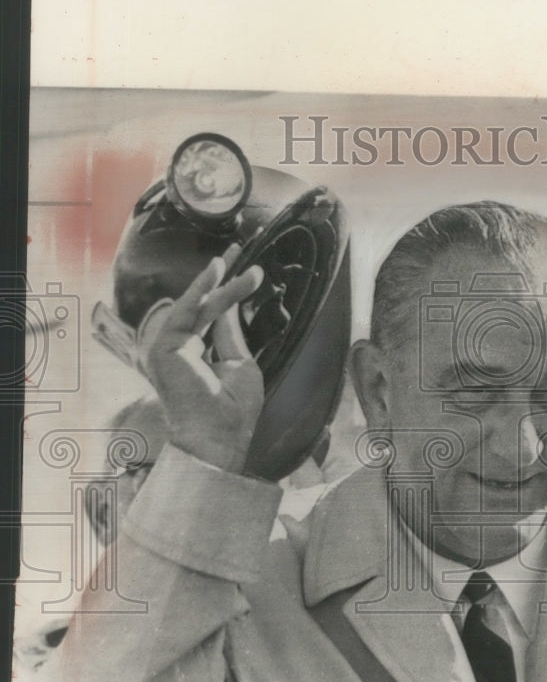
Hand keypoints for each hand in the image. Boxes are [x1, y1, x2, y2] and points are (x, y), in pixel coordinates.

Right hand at [144, 245, 263, 472]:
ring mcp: (169, 346)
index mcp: (197, 353)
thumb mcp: (239, 363)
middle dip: (221, 273)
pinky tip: (218, 269)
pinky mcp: (164, 346)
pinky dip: (203, 289)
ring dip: (223, 282)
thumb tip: (229, 302)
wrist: (219, 436)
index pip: (213, 313)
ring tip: (244, 261)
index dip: (229, 288)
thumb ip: (230, 332)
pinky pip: (188, 310)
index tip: (247, 266)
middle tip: (241, 245)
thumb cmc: (233, 409)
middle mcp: (180, 347)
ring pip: (200, 305)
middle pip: (202, 302)